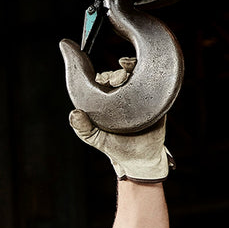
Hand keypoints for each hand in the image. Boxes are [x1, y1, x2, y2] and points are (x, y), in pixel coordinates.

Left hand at [68, 58, 173, 181]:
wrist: (140, 158)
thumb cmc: (115, 146)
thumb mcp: (95, 138)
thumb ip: (83, 128)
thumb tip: (74, 113)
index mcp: (106, 102)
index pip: (102, 82)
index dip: (102, 78)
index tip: (101, 79)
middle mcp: (121, 96)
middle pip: (118, 76)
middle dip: (115, 75)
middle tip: (114, 80)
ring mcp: (138, 95)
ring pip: (133, 75)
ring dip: (128, 70)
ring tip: (124, 77)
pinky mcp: (154, 96)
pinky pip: (150, 79)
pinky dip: (142, 70)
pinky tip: (137, 69)